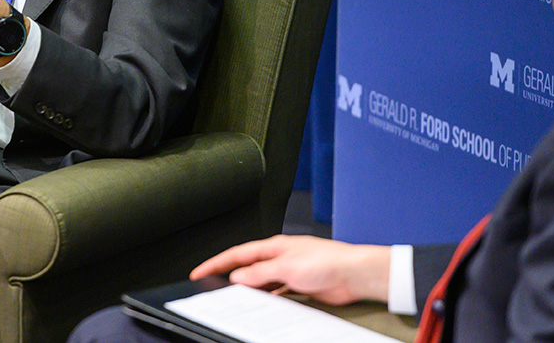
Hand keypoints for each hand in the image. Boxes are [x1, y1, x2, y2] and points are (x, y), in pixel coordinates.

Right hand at [190, 235, 390, 305]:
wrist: (354, 273)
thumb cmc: (327, 261)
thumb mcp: (286, 267)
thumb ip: (260, 272)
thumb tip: (238, 276)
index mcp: (273, 247)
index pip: (237, 254)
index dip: (216, 263)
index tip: (199, 271)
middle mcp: (279, 257)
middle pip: (247, 267)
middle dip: (228, 276)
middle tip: (209, 285)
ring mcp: (289, 271)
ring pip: (261, 281)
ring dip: (248, 290)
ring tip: (233, 299)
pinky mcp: (299, 285)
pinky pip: (275, 292)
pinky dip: (266, 298)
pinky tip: (261, 305)